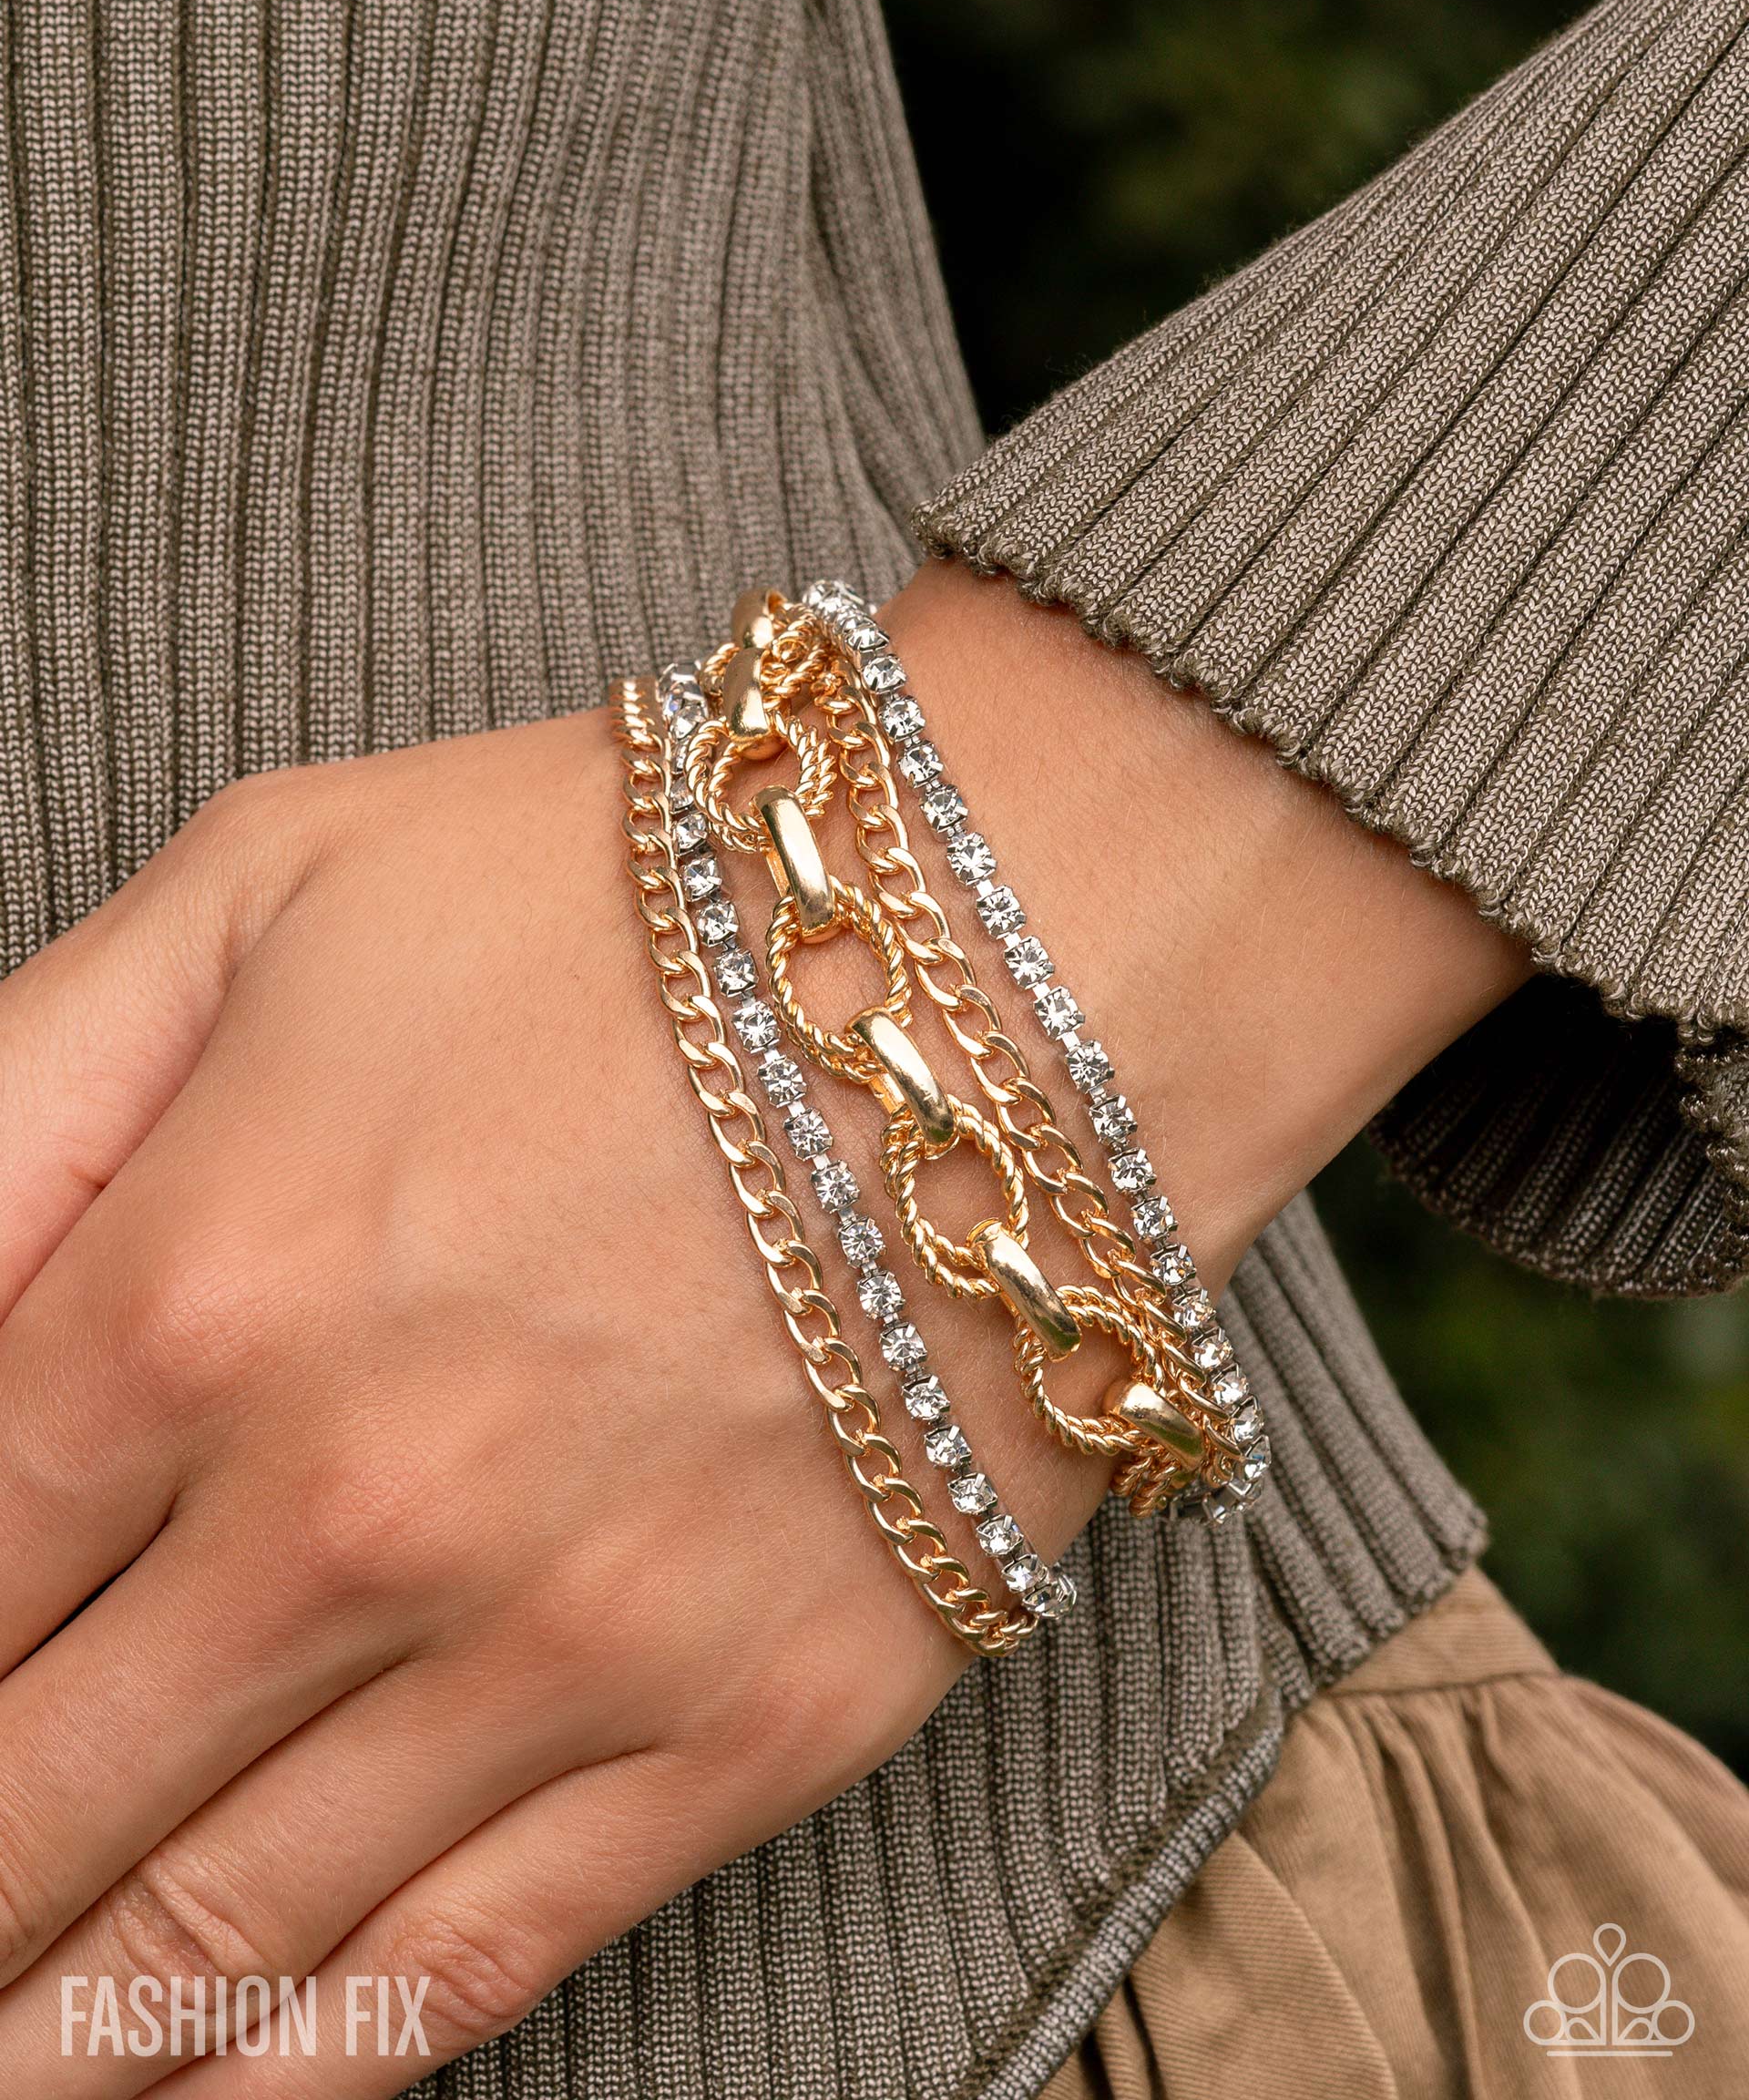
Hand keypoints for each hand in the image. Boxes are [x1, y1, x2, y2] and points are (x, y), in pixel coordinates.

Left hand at [0, 567, 1524, 2095]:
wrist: (1026, 955)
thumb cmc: (637, 892)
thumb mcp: (266, 883)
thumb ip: (13, 1090)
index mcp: (193, 1291)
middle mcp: (349, 1512)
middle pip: (30, 1798)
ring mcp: (560, 1643)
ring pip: (219, 1936)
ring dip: (52, 2028)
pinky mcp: (749, 1723)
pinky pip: (472, 1969)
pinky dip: (297, 2072)